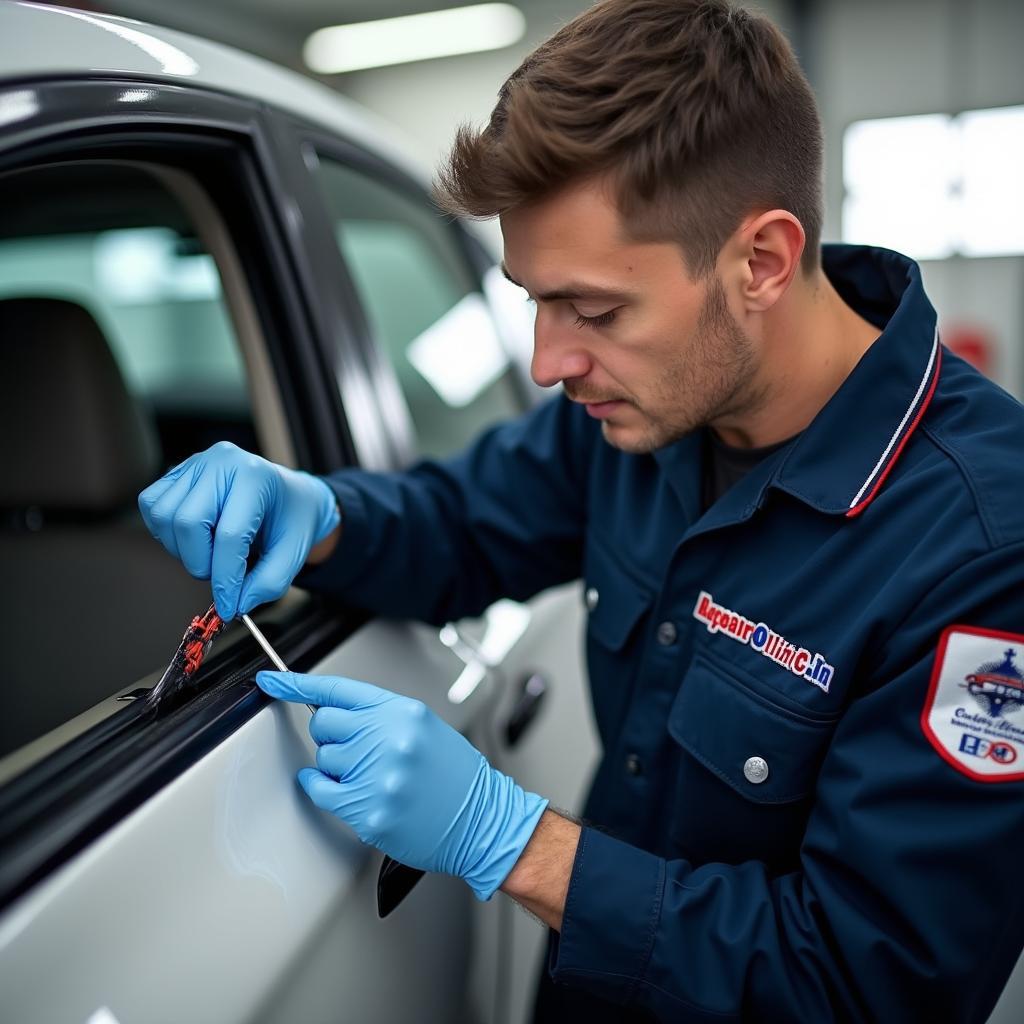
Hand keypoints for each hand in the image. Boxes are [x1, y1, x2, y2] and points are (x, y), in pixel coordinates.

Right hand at [138, 442, 339, 619]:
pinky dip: (167, 533)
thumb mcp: (293, 553)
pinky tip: (194, 537)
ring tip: (211, 551)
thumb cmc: (290, 519)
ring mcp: (195, 463)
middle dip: (201, 563)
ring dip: (183, 549)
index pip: (229, 534)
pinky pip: (152, 507)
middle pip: (188, 523)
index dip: (225, 578)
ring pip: (164, 517)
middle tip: (220, 573)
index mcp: (255, 477)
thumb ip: (269, 582)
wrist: (288, 496)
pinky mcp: (176, 472)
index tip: (229, 605)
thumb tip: (237, 603)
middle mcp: (222, 462)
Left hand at [256, 671, 548, 900]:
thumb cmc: (455, 776)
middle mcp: (390, 738)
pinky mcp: (370, 810)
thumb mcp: (425, 727)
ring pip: (324, 759)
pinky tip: (341, 788)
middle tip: (356, 750)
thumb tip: (336, 713)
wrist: (482, 819)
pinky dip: (320, 788)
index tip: (272, 681)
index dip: (297, 684)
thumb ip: (382, 716)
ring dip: (337, 768)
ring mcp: (379, 775)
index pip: (339, 690)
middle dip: (331, 736)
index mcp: (403, 713)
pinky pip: (322, 791)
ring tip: (372, 777)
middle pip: (324, 724)